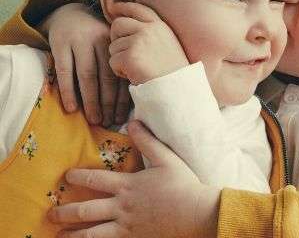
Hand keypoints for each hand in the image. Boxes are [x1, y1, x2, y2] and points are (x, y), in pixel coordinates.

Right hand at [40, 2, 131, 125]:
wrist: (69, 14)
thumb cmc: (96, 37)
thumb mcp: (110, 45)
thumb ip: (119, 65)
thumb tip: (130, 99)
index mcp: (117, 42)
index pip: (121, 73)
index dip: (122, 97)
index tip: (122, 116)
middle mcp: (100, 41)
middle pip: (106, 76)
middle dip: (108, 102)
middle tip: (109, 122)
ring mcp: (79, 41)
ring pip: (87, 75)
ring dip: (91, 100)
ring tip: (94, 119)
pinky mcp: (60, 44)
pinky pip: (64, 71)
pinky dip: (68, 91)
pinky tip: (71, 108)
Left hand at [47, 121, 219, 237]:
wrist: (196, 213)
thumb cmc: (183, 184)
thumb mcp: (167, 158)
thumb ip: (147, 140)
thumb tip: (132, 121)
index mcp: (128, 185)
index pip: (95, 180)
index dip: (78, 177)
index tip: (66, 176)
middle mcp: (122, 207)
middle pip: (86, 210)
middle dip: (66, 212)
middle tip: (52, 213)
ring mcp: (127, 226)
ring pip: (91, 233)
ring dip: (73, 234)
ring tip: (59, 236)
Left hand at [108, 2, 189, 84]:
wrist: (177, 89)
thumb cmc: (172, 72)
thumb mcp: (168, 44)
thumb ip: (151, 33)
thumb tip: (127, 24)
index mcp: (160, 26)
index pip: (138, 8)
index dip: (124, 8)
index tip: (114, 9)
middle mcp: (149, 29)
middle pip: (118, 24)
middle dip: (115, 38)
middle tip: (123, 52)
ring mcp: (139, 42)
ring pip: (113, 46)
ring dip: (120, 59)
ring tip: (136, 68)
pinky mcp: (130, 56)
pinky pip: (113, 61)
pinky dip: (119, 71)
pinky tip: (134, 75)